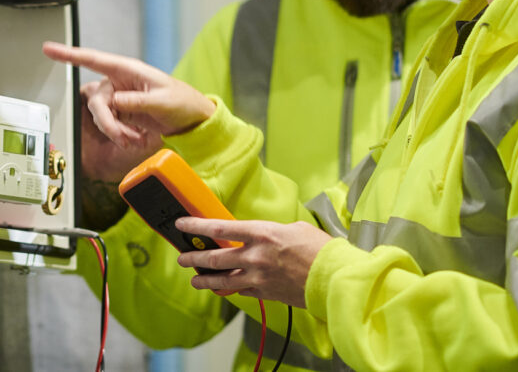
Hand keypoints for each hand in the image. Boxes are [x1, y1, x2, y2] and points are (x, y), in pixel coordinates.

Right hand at [42, 42, 215, 137]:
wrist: (191, 121)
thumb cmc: (182, 102)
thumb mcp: (163, 101)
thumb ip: (137, 101)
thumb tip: (115, 101)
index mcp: (128, 69)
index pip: (94, 60)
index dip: (69, 54)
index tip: (49, 49)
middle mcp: (119, 82)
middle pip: (97, 101)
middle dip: (108, 122)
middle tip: (124, 137)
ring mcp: (120, 99)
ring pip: (102, 116)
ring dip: (117, 131)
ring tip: (135, 139)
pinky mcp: (122, 114)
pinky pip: (111, 126)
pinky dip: (122, 135)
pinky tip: (137, 137)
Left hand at [173, 217, 332, 306]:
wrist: (335, 278)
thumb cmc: (320, 249)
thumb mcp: (293, 228)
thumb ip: (270, 232)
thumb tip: (261, 237)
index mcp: (262, 233)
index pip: (219, 228)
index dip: (196, 226)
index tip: (181, 224)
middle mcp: (255, 256)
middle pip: (214, 258)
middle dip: (194, 258)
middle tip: (183, 257)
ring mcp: (258, 277)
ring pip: (222, 280)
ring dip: (204, 280)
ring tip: (194, 279)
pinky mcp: (265, 293)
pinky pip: (241, 291)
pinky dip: (231, 290)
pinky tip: (223, 289)